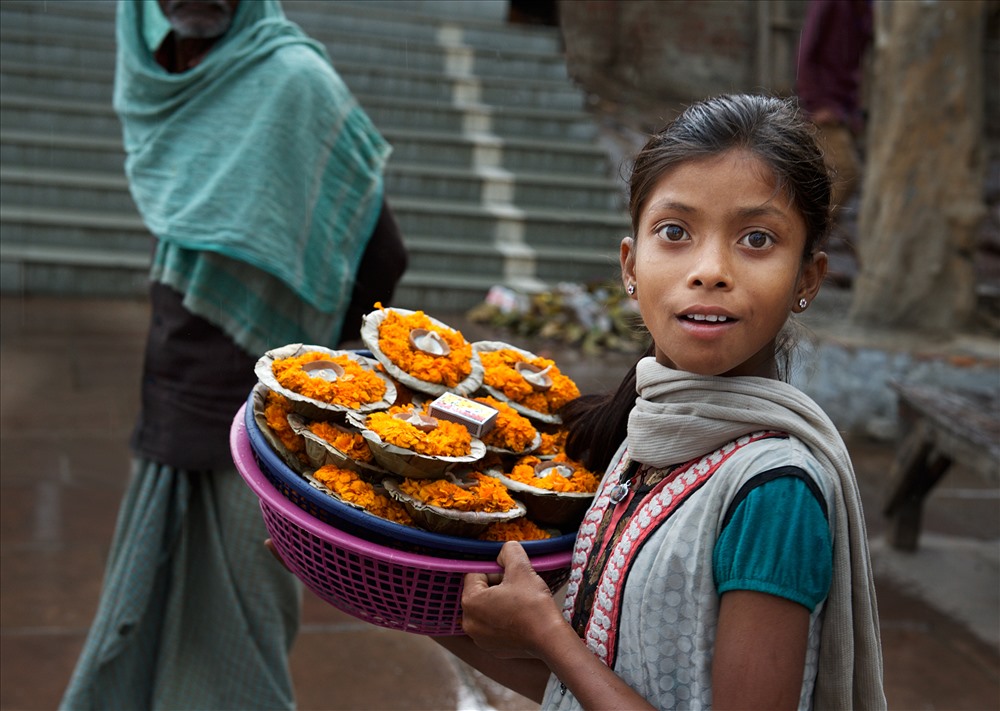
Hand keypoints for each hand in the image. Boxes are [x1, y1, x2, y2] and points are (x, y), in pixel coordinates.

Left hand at [460, 541, 565, 658]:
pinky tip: (520, 620)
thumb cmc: (533, 604)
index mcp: (470, 601)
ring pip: (487, 609)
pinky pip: (493, 626)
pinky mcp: (492, 648)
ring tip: (520, 605)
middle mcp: (469, 622)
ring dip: (500, 603)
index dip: (496, 571)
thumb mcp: (521, 568)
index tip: (512, 578)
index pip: (476, 574)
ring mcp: (479, 638)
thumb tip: (504, 551)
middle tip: (518, 590)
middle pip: (480, 593)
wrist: (549, 638)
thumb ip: (509, 551)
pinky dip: (504, 620)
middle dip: (497, 587)